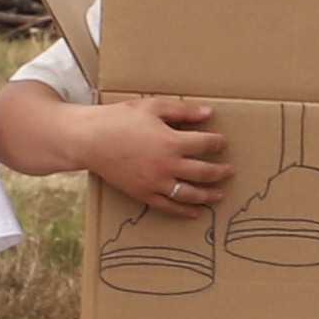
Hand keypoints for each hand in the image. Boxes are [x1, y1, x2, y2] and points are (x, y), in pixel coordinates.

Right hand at [94, 96, 232, 214]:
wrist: (88, 139)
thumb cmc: (119, 119)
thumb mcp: (151, 107)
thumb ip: (182, 111)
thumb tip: (209, 113)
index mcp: (171, 141)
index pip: (205, 144)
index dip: (218, 143)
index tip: (222, 142)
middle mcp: (166, 165)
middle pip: (204, 172)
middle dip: (220, 171)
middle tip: (229, 171)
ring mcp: (155, 182)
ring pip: (190, 193)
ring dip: (208, 194)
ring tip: (219, 194)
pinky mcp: (143, 194)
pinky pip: (169, 206)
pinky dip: (184, 210)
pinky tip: (196, 211)